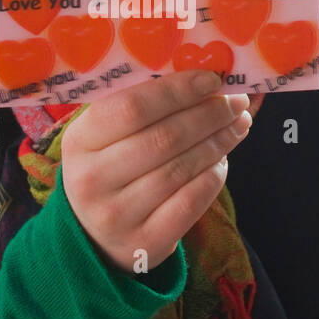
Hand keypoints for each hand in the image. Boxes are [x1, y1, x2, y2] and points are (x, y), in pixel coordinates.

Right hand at [60, 69, 252, 273]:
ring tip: (238, 124)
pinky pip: (191, 202)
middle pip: (164, 138)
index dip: (178, 91)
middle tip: (236, 101)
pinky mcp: (146, 242)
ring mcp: (118, 215)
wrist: (93, 237)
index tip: (212, 79)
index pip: (132, 108)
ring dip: (218, 142)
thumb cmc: (108, 169)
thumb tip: (203, 77)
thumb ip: (140, 107)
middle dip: (209, 114)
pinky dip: (214, 176)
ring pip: (182, 169)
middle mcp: (92, 179)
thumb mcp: (104, 137)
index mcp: (79, 141)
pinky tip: (222, 160)